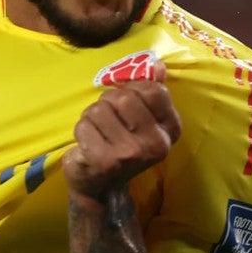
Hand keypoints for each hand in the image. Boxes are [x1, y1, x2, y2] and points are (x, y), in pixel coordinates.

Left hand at [62, 61, 181, 200]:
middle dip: (108, 102)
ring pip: (99, 108)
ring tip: (98, 133)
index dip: (133, 88)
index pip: (153, 90)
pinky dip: (81, 130)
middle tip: (107, 120)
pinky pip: (84, 125)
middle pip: (124, 97)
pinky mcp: (104, 161)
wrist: (101, 187)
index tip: (126, 102)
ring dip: (92, 117)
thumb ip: (151, 92)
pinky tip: (88, 144)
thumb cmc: (122, 145)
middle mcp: (156, 144)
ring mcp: (130, 154)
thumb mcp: (142, 120)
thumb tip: (157, 65)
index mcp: (170, 130)